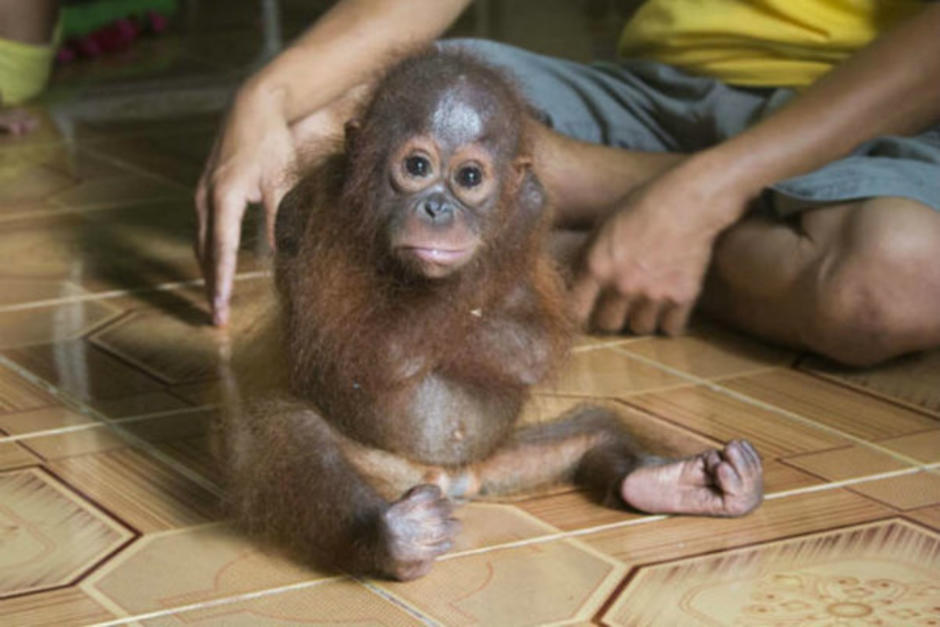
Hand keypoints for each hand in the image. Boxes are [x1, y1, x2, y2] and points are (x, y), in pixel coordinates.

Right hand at [195, 88, 295, 325]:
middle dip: (212, 286)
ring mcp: (202, 193)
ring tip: (217, 300)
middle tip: (216, 318)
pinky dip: (209, 252)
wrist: (252, 106)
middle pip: (206, 252)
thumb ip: (278, 219)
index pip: (222, 251)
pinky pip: (204, 229)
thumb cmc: (270, 143)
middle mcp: (207, 198)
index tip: (220, 308)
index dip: (222, 282)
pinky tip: (217, 267)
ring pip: (201, 242)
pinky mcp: (206, 190)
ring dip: (208, 272)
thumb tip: (280, 255)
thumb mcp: (280, 181)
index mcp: (225, 197)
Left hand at [571, 166, 739, 335]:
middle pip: (608, 325)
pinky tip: (668, 302)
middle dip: (612, 315)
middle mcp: (622, 285)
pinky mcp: (683, 297)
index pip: (575, 313)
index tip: (587, 312)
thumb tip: (569, 283)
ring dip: (641, 318)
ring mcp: (654, 294)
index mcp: (596, 266)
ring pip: (639, 329)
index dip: (580, 315)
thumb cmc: (641, 206)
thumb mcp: (602, 225)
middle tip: (620, 302)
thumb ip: (585, 257)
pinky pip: (670, 329)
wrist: (689, 201)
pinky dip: (669, 320)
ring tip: (646, 298)